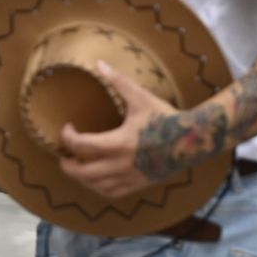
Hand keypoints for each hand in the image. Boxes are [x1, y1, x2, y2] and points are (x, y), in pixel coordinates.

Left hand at [57, 61, 181, 198]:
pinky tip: (95, 180)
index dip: (68, 138)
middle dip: (68, 166)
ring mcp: (131, 177)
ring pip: (96, 186)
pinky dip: (99, 188)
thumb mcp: (141, 97)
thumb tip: (99, 63)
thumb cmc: (166, 117)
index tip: (67, 129)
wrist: (193, 140)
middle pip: (83, 172)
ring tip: (76, 168)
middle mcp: (122, 164)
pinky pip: (113, 193)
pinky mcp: (139, 184)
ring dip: (82, 179)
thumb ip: (118, 81)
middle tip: (63, 158)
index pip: (81, 145)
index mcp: (119, 143)